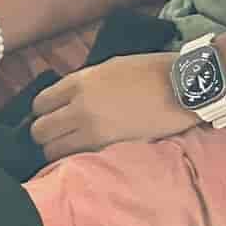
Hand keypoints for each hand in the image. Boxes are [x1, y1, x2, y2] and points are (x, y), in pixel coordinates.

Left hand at [29, 52, 193, 161]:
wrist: (186, 87)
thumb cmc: (154, 71)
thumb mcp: (113, 67)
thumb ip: (85, 84)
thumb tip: (67, 100)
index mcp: (80, 83)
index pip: (39, 104)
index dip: (44, 111)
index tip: (54, 114)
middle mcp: (79, 108)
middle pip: (39, 131)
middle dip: (46, 133)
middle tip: (61, 132)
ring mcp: (92, 131)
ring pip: (51, 151)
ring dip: (59, 149)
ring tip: (75, 145)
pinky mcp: (107, 149)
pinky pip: (76, 159)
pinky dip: (76, 158)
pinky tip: (88, 152)